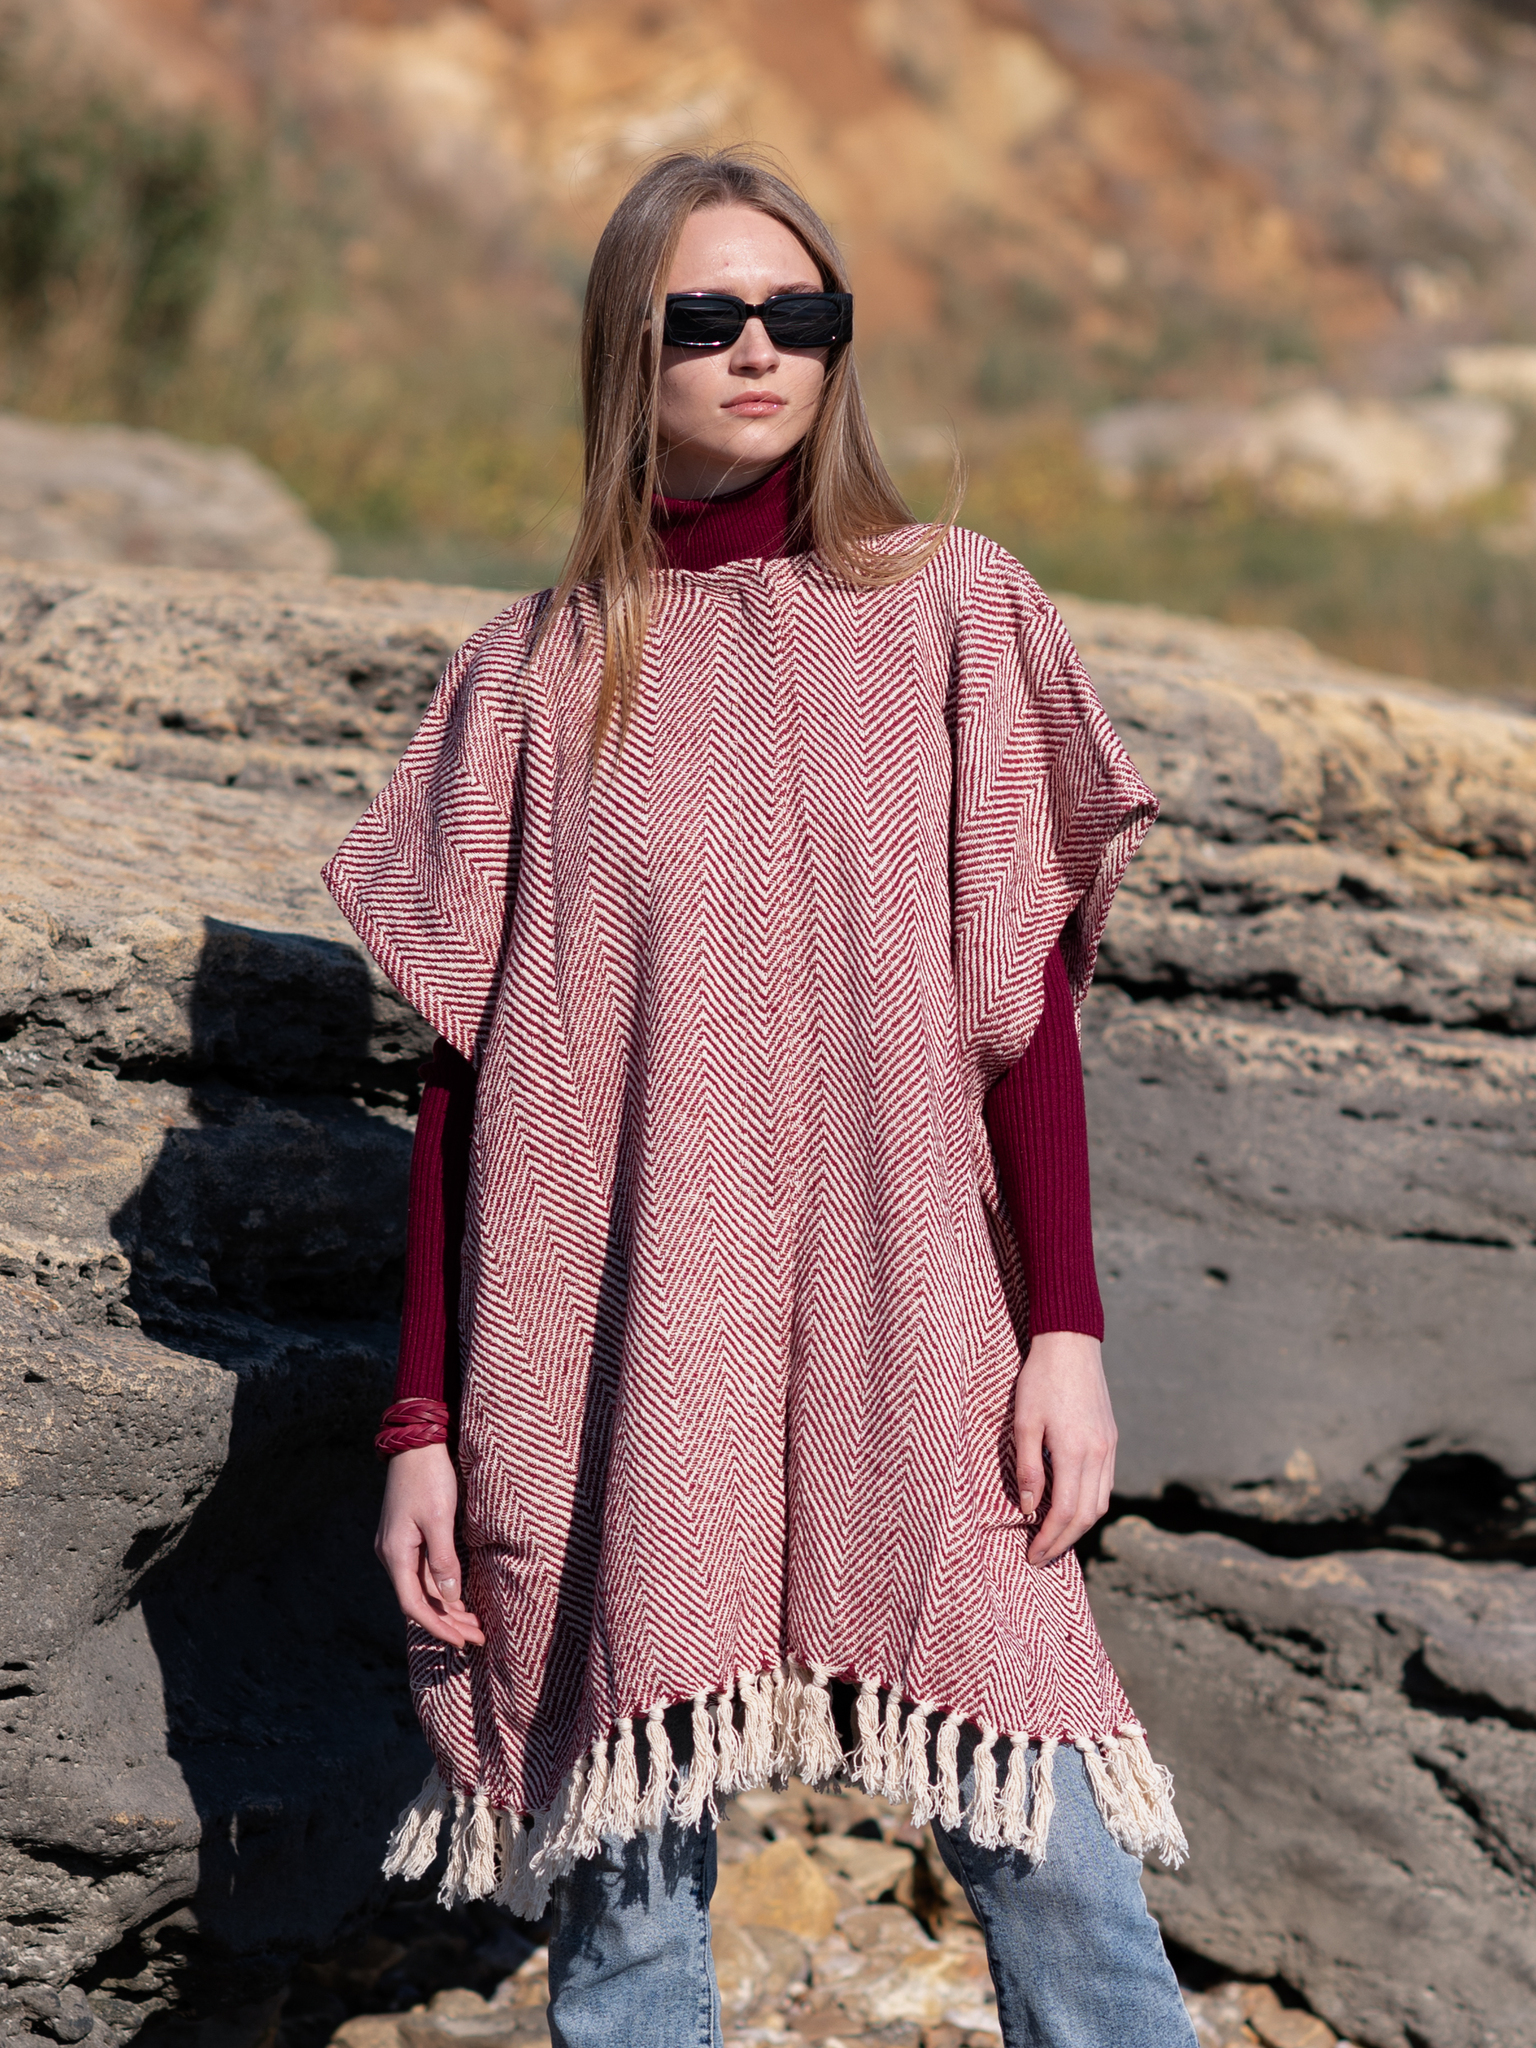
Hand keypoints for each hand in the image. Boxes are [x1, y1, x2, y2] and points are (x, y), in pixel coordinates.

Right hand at [376, 1442, 485, 1647]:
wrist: (416, 1444)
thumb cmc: (429, 1477)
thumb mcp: (440, 1519)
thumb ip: (443, 1560)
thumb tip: (449, 1598)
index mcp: (395, 1553)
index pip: (414, 1605)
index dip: (438, 1627)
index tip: (462, 1642)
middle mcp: (391, 1554)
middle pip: (419, 1600)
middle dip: (448, 1622)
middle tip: (478, 1638)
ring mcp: (398, 1546)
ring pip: (422, 1588)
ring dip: (447, 1607)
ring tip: (475, 1624)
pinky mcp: (408, 1537)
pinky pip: (424, 1572)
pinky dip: (442, 1588)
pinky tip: (460, 1598)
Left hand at [1012, 1331, 1117, 1567]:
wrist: (1071, 1343)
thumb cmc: (1040, 1380)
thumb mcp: (1024, 1422)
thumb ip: (1029, 1468)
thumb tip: (1030, 1509)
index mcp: (1075, 1452)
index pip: (1064, 1513)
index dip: (1048, 1540)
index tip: (1031, 1557)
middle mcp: (1099, 1455)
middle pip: (1086, 1516)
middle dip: (1063, 1543)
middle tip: (1040, 1558)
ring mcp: (1109, 1447)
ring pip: (1100, 1503)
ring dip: (1078, 1528)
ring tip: (1054, 1540)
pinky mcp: (1111, 1439)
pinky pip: (1105, 1485)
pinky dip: (1089, 1506)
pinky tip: (1071, 1509)